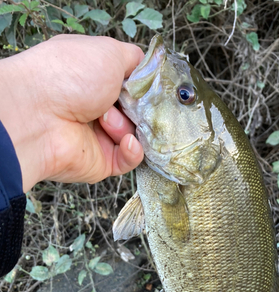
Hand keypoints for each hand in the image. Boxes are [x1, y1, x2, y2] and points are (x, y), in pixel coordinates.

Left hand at [0, 35, 143, 191]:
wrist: (38, 115)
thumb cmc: (68, 76)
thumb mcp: (108, 52)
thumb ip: (134, 59)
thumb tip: (148, 69)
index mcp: (95, 80)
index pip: (132, 86)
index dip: (143, 88)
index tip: (148, 87)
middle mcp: (96, 108)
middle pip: (138, 112)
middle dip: (138, 107)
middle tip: (126, 102)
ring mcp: (98, 136)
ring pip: (135, 134)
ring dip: (126, 125)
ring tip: (105, 119)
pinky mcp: (102, 161)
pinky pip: (130, 159)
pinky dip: (132, 150)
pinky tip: (126, 141)